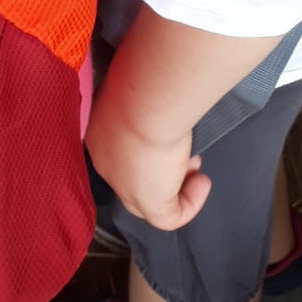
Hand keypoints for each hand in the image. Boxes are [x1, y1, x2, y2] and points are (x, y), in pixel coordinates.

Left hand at [86, 80, 210, 230]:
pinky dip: (190, 204)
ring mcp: (124, 187)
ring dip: (177, 183)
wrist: (144, 100)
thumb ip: (140, 103)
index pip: (120, 151)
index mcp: (98, 134)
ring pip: (150, 197)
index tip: (168, 133)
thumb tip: (158, 103)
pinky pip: (169, 218)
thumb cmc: (139, 83)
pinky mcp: (148, 204)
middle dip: (163, 166)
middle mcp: (106, 164)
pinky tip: (202, 182)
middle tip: (186, 153)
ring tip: (197, 165)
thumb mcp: (134, 89)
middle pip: (135, 175)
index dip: (147, 146)